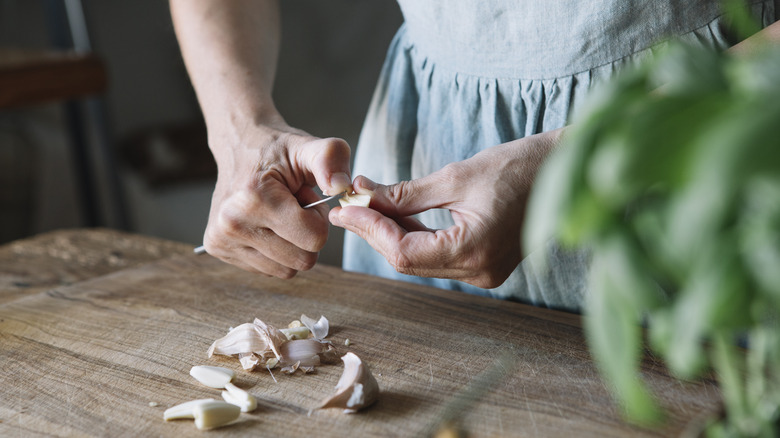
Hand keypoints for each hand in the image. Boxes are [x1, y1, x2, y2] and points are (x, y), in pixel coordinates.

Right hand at [203, 119, 351, 277]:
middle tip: (293, 206)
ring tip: (280, 214)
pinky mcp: (218, 249)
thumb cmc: (277, 150)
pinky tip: (266, 224)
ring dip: (292, 244)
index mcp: (254, 199)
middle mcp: (231, 224)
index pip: (314, 239)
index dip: (319, 218)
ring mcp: (222, 240)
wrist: (239, 146)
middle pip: (303, 260)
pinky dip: (276, 251)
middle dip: (307, 234)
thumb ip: (331, 160)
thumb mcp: (308, 147)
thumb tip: (341, 186)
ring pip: (287, 270)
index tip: (305, 197)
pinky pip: (268, 270)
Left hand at [329, 133, 556, 287]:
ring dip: (391, 233)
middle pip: (408, 260)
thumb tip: (364, 197)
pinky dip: (414, 236)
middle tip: (349, 204)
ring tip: (366, 205)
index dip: (369, 229)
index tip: (345, 207)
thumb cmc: (518, 166)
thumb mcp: (455, 177)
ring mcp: (484, 272)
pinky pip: (437, 256)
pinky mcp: (485, 263)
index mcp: (474, 252)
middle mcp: (479, 272)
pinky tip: (395, 215)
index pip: (403, 252)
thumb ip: (405, 194)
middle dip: (375, 231)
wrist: (563, 170)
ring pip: (420, 260)